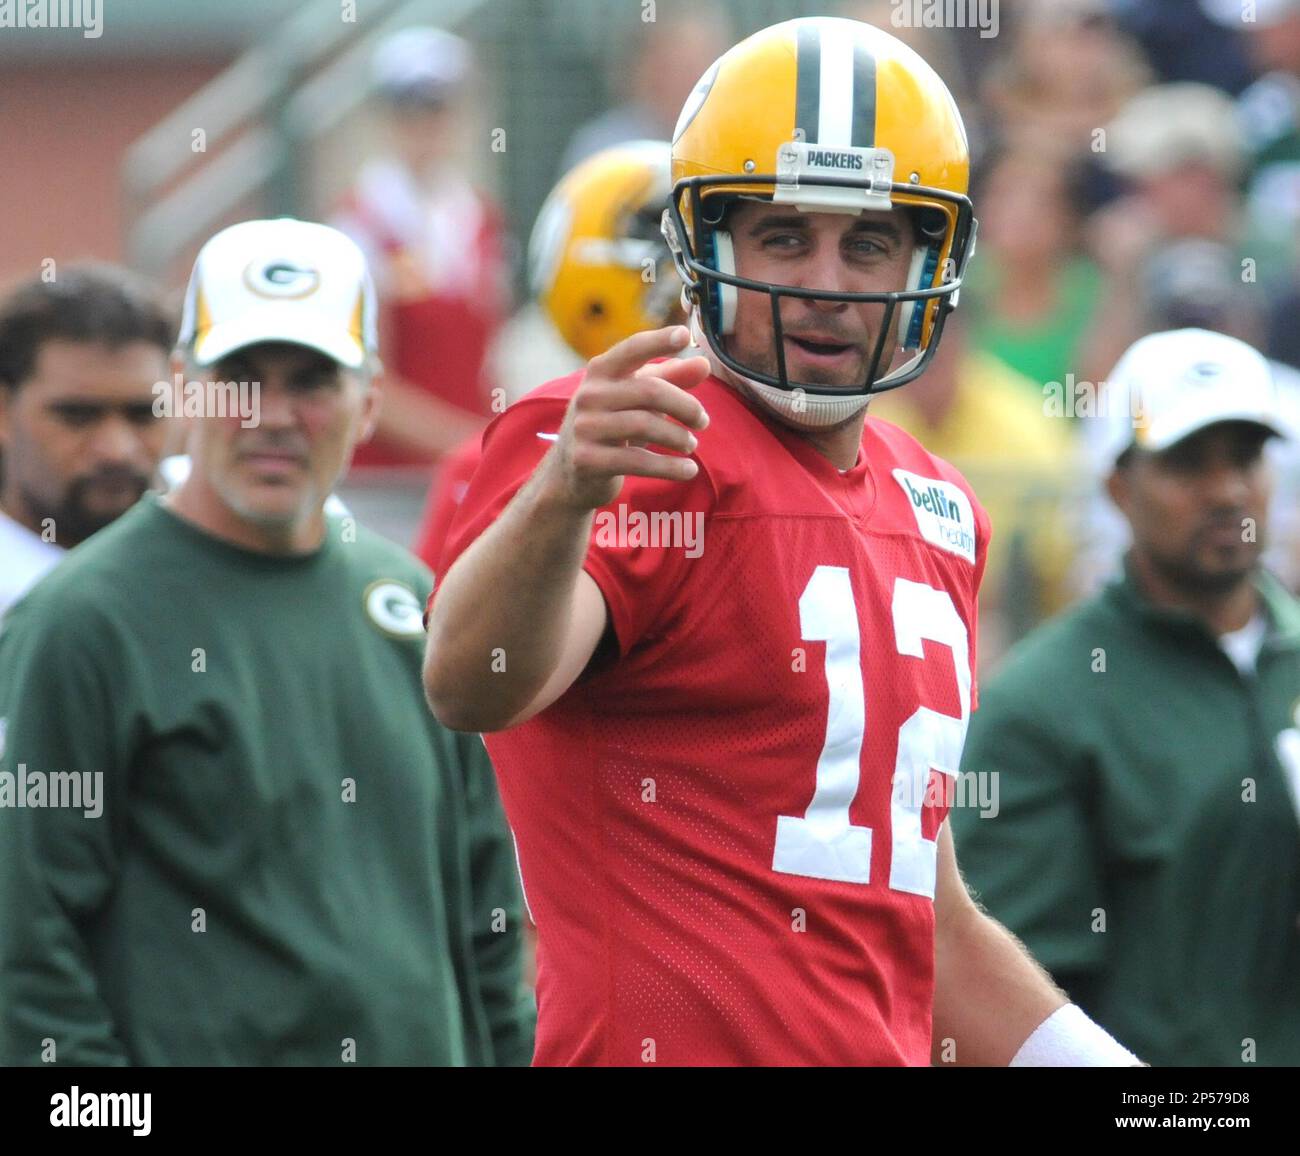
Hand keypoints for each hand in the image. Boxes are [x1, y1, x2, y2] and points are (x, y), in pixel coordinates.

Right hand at [539, 325, 710, 511]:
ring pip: (645, 425)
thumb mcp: (637, 398)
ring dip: (678, 437)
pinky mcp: (588, 460)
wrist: (570, 471)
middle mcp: (589, 395)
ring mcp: (585, 428)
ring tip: (691, 444)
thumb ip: (669, 379)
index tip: (684, 335)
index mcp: (601, 372)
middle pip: (649, 391)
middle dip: (685, 406)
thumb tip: (705, 363)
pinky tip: (688, 470)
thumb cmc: (612, 425)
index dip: (658, 340)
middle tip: (703, 421)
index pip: (632, 349)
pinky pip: (638, 462)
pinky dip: (670, 467)